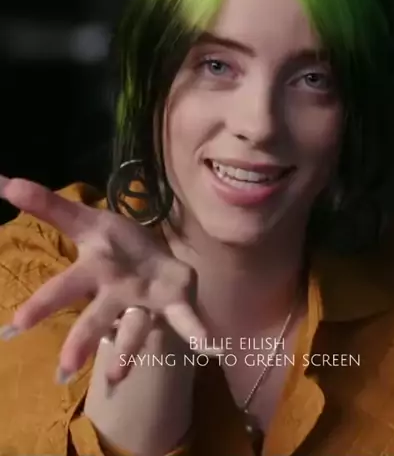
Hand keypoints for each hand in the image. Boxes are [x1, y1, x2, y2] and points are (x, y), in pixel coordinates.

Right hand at [0, 174, 211, 382]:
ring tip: (119, 375)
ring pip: (135, 327)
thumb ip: (47, 204)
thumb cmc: (115, 245)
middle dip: (81, 341)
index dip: (40, 306)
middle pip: (97, 318)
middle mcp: (115, 296)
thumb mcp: (84, 219)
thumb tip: (3, 181)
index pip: (62, 288)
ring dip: (129, 350)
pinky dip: (195, 331)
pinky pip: (185, 318)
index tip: (15, 326)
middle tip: (64, 370)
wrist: (152, 259)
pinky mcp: (175, 301)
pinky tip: (209, 346)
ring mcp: (145, 302)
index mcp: (92, 273)